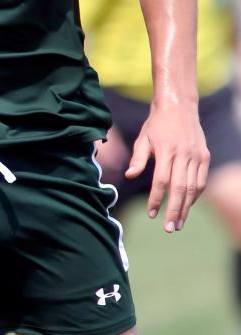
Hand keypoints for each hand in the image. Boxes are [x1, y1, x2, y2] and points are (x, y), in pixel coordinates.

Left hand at [127, 103, 208, 231]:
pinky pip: (201, 180)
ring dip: (186, 207)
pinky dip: (195, 195)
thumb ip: (137, 158)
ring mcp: (197, 156)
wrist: (179, 106)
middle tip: (169, 229)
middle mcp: (184, 154)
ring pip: (193, 187)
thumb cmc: (157, 124)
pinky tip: (187, 206)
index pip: (162, 181)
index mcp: (166, 151)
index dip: (156, 199)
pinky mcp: (205, 156)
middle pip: (180, 188)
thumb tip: (129, 175)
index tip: (151, 214)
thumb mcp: (143, 138)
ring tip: (178, 223)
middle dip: (175, 210)